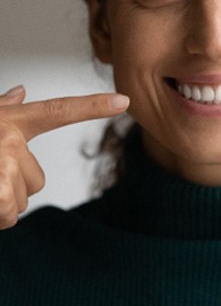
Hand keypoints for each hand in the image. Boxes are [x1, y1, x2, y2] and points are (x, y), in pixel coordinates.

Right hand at [0, 86, 128, 228]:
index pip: (59, 110)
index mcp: (11, 121)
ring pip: (23, 199)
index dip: (93, 106)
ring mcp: (1, 165)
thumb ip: (2, 110)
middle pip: (37, 178)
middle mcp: (9, 139)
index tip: (124, 100)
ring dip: (1, 203)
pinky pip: (9, 214)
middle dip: (13, 185)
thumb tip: (22, 91)